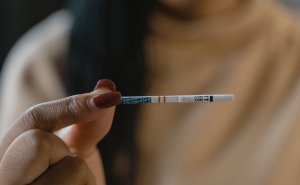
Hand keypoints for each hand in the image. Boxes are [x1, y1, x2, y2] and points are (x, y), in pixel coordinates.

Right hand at [0, 79, 120, 184]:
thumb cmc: (69, 184)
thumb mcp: (72, 151)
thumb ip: (87, 121)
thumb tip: (108, 86)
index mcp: (10, 154)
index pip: (33, 119)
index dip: (72, 105)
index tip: (110, 97)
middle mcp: (5, 176)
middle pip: (38, 142)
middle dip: (67, 154)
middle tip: (67, 168)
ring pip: (71, 169)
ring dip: (84, 180)